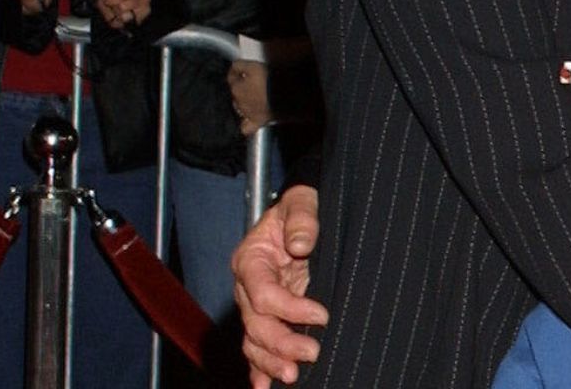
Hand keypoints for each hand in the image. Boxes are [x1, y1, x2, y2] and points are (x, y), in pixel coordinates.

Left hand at [229, 60, 273, 135]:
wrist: (283, 94)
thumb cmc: (268, 80)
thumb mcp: (252, 66)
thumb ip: (239, 65)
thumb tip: (232, 67)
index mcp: (236, 88)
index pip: (231, 80)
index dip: (236, 74)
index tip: (243, 71)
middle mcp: (238, 102)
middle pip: (235, 95)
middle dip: (240, 90)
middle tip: (251, 84)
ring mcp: (247, 112)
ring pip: (239, 109)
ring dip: (243, 105)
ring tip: (254, 99)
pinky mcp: (257, 121)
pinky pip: (246, 128)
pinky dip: (245, 125)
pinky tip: (247, 121)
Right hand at [235, 185, 326, 386]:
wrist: (302, 211)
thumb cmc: (300, 206)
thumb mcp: (301, 201)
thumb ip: (301, 218)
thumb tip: (301, 244)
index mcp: (251, 260)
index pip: (263, 293)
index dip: (290, 308)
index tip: (321, 315)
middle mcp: (248, 286)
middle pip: (256, 323)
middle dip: (281, 343)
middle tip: (312, 353)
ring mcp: (257, 304)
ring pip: (254, 340)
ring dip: (271, 361)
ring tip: (292, 377)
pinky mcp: (269, 315)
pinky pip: (258, 345)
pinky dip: (260, 368)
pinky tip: (266, 386)